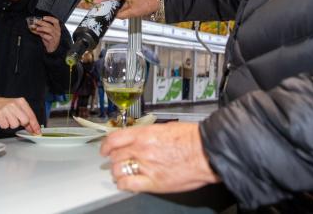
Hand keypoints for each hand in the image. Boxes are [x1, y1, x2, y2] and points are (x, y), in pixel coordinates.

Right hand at [0, 97, 40, 134]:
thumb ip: (27, 118)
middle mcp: (14, 104)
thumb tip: (34, 129)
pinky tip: (3, 119)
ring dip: (12, 124)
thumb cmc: (8, 107)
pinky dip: (5, 125)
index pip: (31, 115)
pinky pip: (5, 126)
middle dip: (22, 123)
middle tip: (17, 120)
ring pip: (15, 125)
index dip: (35, 125)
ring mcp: (6, 109)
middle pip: (25, 121)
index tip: (37, 132)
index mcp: (21, 102)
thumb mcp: (19, 109)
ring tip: (8, 118)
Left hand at [31, 16, 60, 52]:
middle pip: (50, 25)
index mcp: (57, 28)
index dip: (50, 18)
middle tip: (36, 22)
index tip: (43, 17)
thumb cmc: (49, 40)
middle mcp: (57, 32)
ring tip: (37, 28)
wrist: (52, 49)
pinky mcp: (52, 41)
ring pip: (50, 30)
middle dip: (42, 23)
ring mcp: (55, 37)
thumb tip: (33, 25)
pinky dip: (43, 34)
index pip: (55, 21)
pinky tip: (39, 34)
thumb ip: (41, 28)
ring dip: (42, 28)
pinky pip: (48, 37)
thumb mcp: (46, 33)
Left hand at [100, 122, 218, 192]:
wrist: (206, 152)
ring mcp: (146, 167)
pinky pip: (129, 185)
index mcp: (145, 134)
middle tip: (115, 161)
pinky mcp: (153, 182)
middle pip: (115, 155)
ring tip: (122, 172)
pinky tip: (126, 183)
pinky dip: (123, 185)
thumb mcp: (167, 128)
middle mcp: (142, 149)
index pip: (115, 139)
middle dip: (113, 158)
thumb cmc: (193, 139)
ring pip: (118, 170)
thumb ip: (150, 134)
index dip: (106, 145)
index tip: (105, 148)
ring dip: (118, 171)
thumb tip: (142, 138)